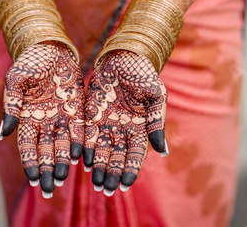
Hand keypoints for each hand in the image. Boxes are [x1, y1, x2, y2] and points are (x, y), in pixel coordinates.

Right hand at [0, 41, 84, 196]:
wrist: (51, 47)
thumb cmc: (29, 62)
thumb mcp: (15, 81)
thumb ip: (11, 106)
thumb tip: (3, 134)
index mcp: (26, 117)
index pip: (26, 147)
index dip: (29, 163)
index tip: (33, 179)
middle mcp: (44, 121)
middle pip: (45, 152)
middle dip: (46, 171)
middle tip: (49, 189)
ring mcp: (61, 116)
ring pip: (62, 145)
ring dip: (62, 162)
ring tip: (64, 178)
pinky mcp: (76, 109)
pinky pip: (78, 130)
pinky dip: (79, 144)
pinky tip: (80, 158)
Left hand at [83, 50, 167, 194]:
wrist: (123, 56)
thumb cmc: (143, 74)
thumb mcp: (156, 96)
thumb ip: (157, 123)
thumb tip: (163, 151)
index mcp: (140, 127)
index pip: (135, 155)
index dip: (130, 170)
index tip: (125, 186)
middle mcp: (123, 129)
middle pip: (117, 157)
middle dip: (112, 173)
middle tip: (106, 190)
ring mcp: (107, 123)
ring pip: (102, 150)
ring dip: (99, 167)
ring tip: (95, 182)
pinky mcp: (91, 114)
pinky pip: (88, 135)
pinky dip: (87, 149)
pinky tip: (84, 161)